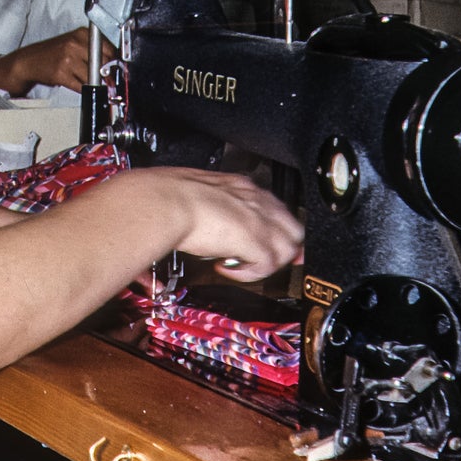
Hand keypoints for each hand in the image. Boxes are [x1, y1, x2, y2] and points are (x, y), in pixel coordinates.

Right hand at [7, 27, 116, 91]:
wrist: (30, 61)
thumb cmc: (53, 53)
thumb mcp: (73, 43)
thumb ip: (92, 50)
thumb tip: (112, 65)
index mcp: (81, 33)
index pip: (108, 48)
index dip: (114, 62)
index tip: (114, 69)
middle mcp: (75, 44)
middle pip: (103, 63)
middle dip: (106, 74)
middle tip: (104, 79)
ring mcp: (68, 59)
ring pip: (92, 76)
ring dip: (93, 83)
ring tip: (85, 80)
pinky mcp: (61, 74)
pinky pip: (80, 86)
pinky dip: (81, 88)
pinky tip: (76, 83)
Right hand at [156, 167, 303, 279]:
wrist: (165, 201)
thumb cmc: (168, 196)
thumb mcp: (197, 194)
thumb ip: (210, 207)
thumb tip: (206, 224)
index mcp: (242, 186)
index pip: (276, 209)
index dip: (275, 230)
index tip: (266, 243)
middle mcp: (256, 201)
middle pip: (294, 230)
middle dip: (282, 250)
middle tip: (259, 261)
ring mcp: (259, 220)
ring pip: (288, 250)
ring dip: (266, 263)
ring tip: (240, 265)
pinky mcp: (254, 240)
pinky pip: (268, 266)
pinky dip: (249, 273)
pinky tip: (227, 268)